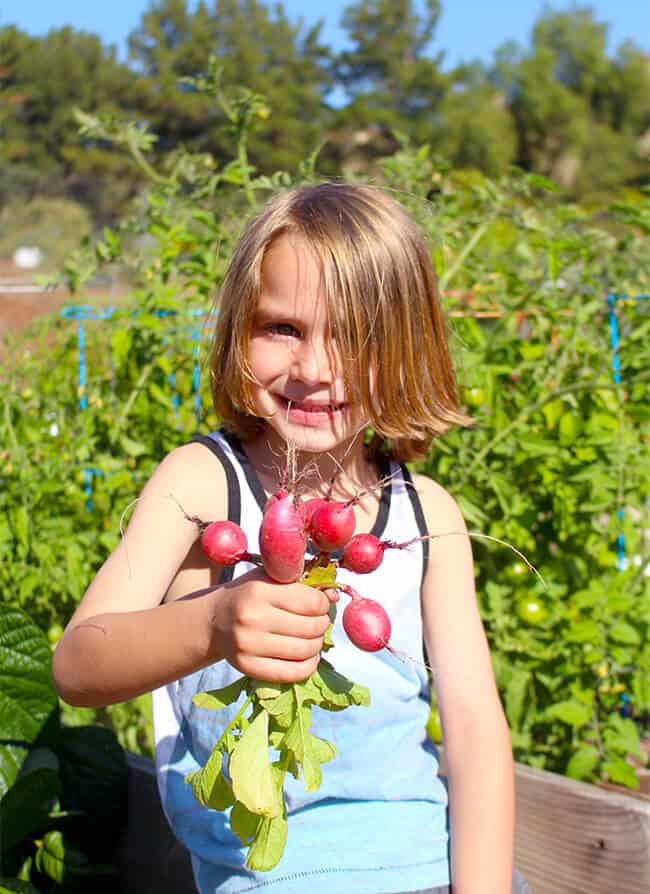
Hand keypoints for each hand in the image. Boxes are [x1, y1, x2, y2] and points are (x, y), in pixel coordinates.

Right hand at [209, 568, 333, 681]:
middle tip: (318, 621)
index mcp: (259, 591)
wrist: (214, 621)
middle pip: (311, 627)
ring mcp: (249, 645)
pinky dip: (309, 665)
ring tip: (313, 637)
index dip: (323, 603)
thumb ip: (303, 581)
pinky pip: (292, 672)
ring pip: (305, 650)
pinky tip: (309, 656)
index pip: (311, 602)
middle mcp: (253, 618)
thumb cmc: (249, 595)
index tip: (320, 604)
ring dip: (318, 644)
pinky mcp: (248, 667)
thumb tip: (335, 595)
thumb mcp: (270, 578)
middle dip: (322, 624)